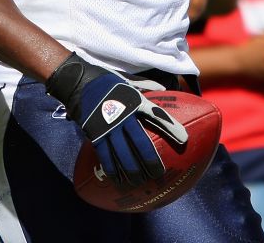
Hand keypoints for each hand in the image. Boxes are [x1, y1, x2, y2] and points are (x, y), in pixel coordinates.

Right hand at [46, 53, 187, 187]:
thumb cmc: (108, 82)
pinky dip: (113, 170)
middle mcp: (124, 116)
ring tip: (140, 183)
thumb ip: (147, 86)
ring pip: (123, 154)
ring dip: (132, 170)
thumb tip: (163, 88)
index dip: (171, 128)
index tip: (184, 139)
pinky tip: (119, 181)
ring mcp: (108, 127)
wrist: (79, 81)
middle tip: (159, 174)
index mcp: (135, 102)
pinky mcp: (95, 134)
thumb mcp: (129, 81)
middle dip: (151, 160)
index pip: (157, 116)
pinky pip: (105, 156)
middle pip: (140, 142)